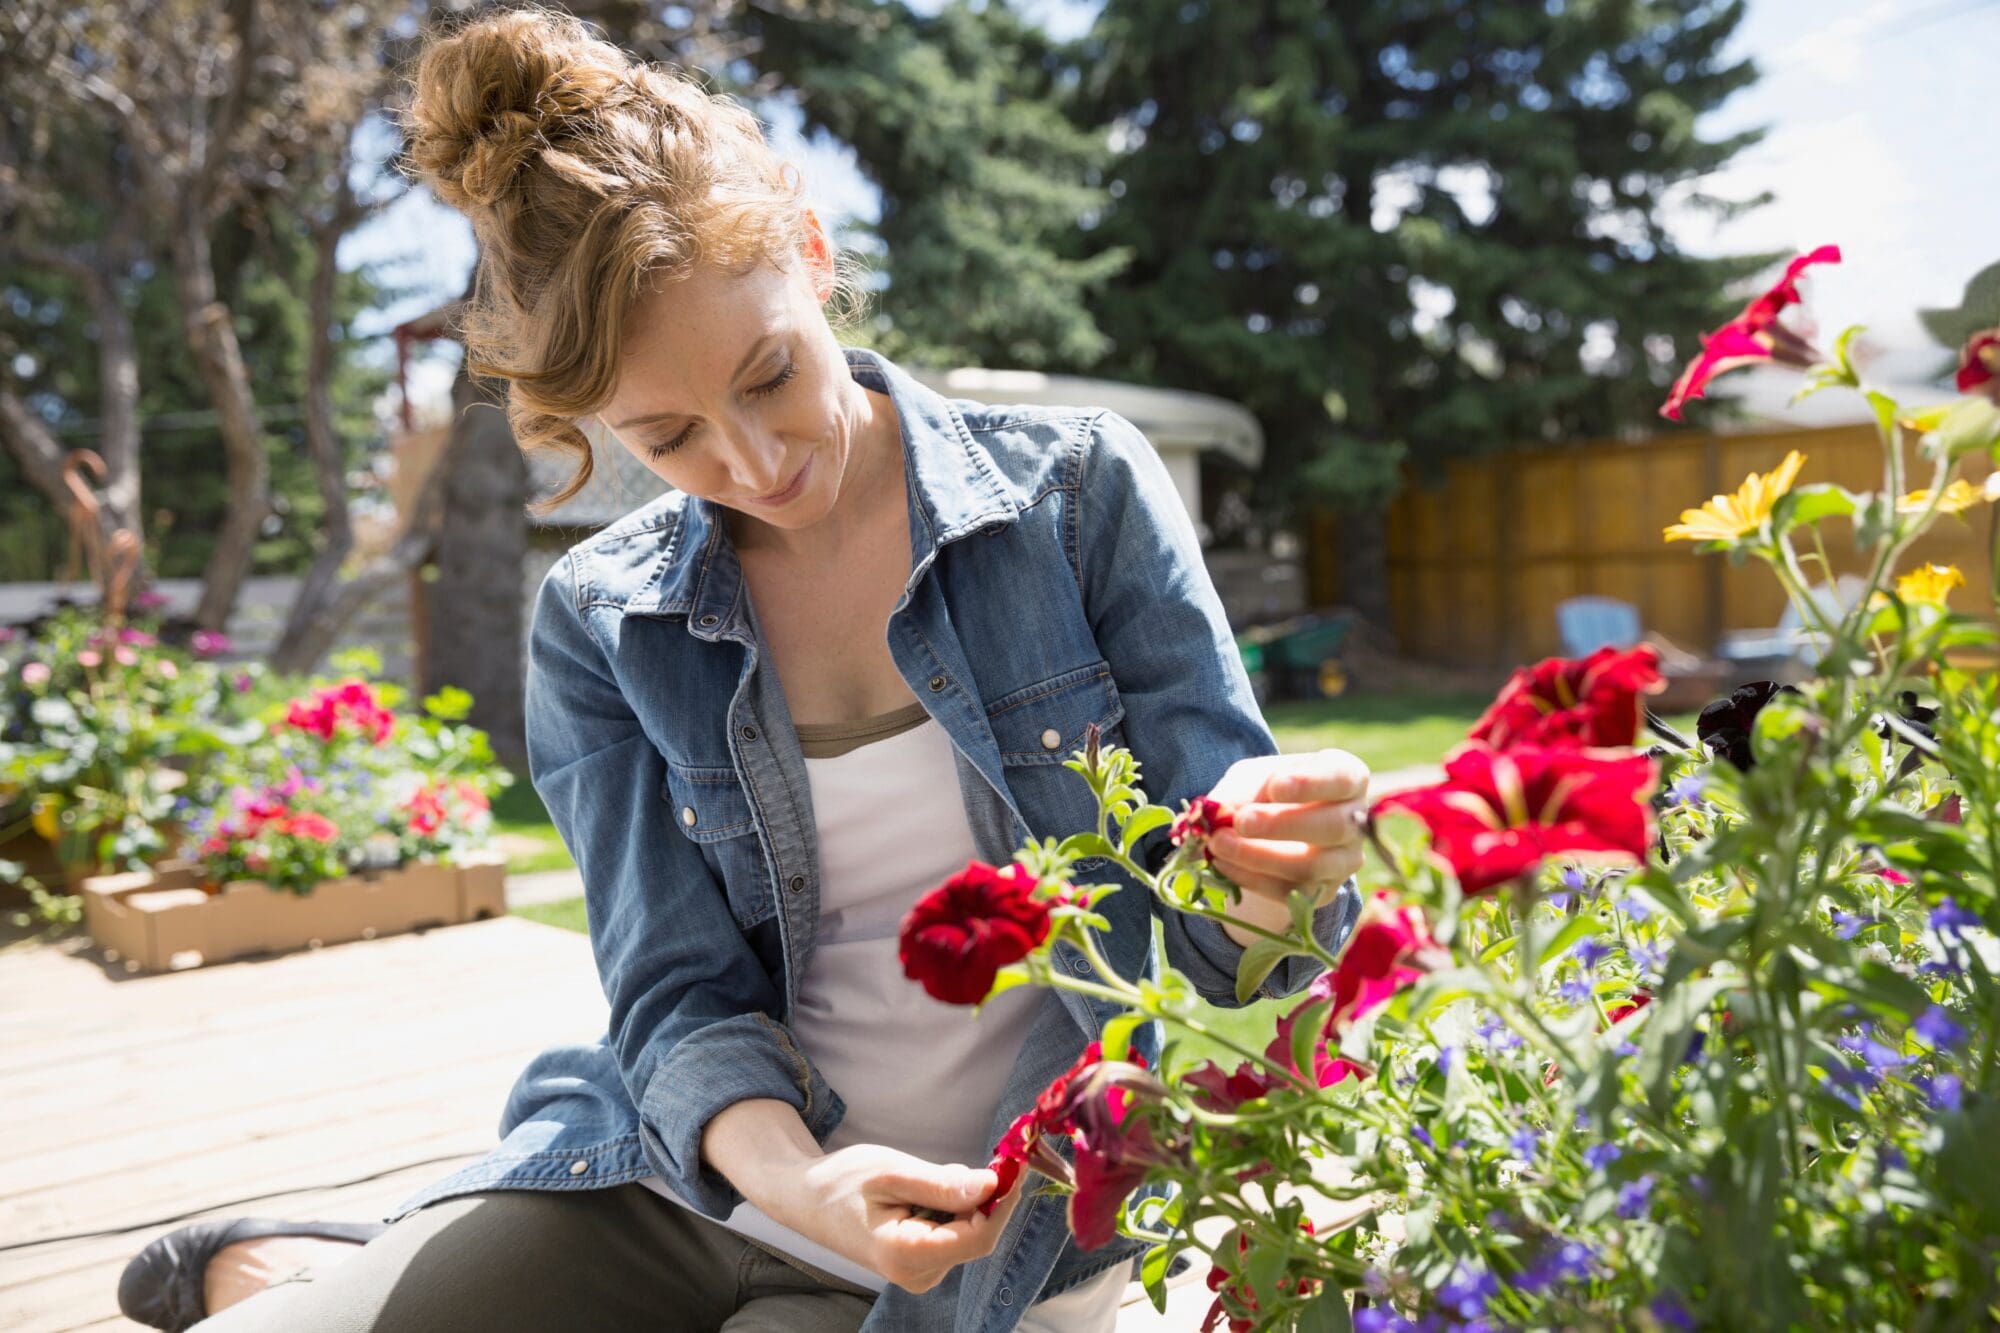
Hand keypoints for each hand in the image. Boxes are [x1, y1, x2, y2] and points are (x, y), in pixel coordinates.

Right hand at [774, 1143, 1024, 1293]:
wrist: (806, 1199)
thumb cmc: (842, 1182)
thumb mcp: (891, 1172)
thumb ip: (941, 1185)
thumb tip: (992, 1185)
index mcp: (906, 1255)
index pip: (979, 1238)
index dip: (1004, 1202)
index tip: (1017, 1164)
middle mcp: (917, 1274)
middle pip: (977, 1236)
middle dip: (987, 1196)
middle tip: (991, 1155)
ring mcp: (920, 1272)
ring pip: (968, 1232)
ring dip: (966, 1199)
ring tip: (927, 1176)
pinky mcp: (921, 1262)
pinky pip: (954, 1232)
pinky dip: (954, 1207)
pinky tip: (925, 1190)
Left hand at [1202, 749, 1370, 909]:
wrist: (1274, 830)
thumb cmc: (1269, 790)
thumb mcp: (1254, 776)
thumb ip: (1241, 789)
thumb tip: (1220, 812)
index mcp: (1348, 777)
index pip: (1342, 779)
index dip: (1311, 783)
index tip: (1275, 786)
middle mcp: (1356, 821)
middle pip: (1333, 826)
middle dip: (1282, 825)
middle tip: (1241, 821)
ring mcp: (1345, 861)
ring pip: (1312, 866)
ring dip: (1260, 857)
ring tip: (1219, 844)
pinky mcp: (1323, 892)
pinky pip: (1291, 891)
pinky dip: (1252, 878)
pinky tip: (1223, 864)